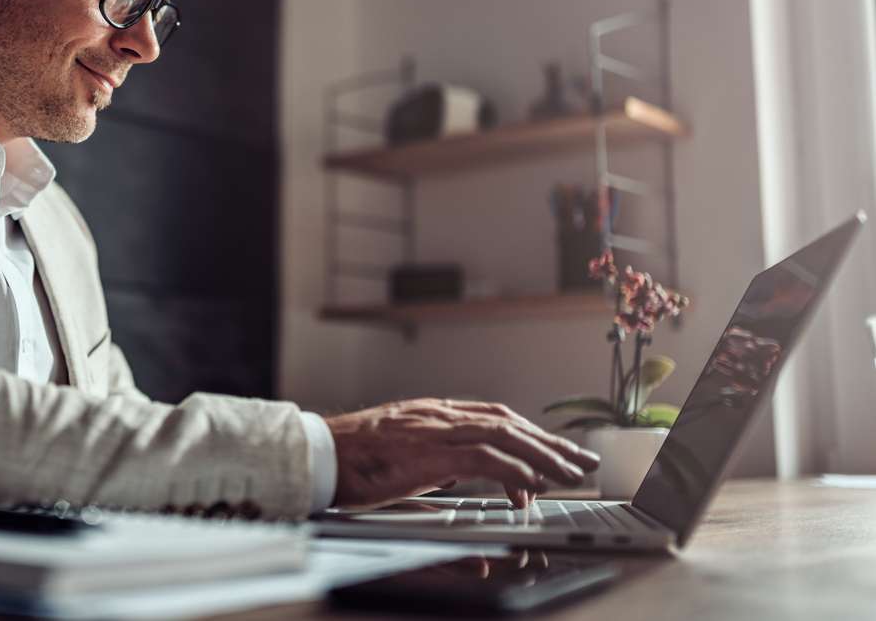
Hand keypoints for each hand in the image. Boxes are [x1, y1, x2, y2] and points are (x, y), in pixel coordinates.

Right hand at [324, 399, 599, 509]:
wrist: (319, 454)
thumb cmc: (351, 460)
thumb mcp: (400, 458)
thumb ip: (433, 467)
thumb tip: (455, 482)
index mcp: (433, 414)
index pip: (493, 417)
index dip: (528, 433)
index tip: (552, 450)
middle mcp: (440, 415)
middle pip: (509, 422)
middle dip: (549, 442)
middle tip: (580, 460)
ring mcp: (436, 430)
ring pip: (505, 436)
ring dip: (543, 455)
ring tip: (570, 475)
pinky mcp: (431, 453)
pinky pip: (485, 458)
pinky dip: (514, 471)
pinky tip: (532, 485)